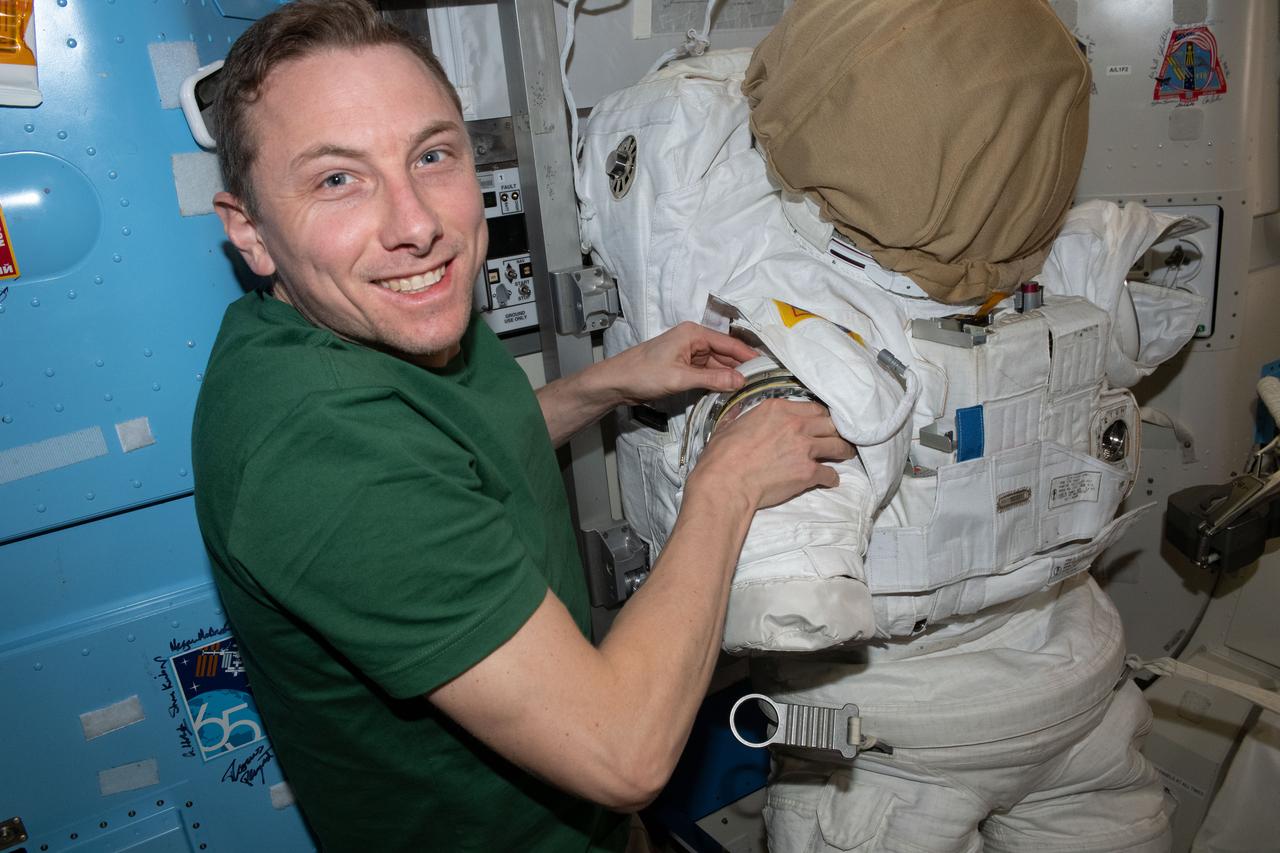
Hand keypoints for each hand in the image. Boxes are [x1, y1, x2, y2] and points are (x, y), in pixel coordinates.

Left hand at [605, 322, 757, 404]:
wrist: (616, 382)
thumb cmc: (643, 373)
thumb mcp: (681, 378)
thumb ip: (712, 379)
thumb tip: (741, 381)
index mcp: (693, 333)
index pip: (730, 343)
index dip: (749, 356)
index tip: (768, 367)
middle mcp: (693, 340)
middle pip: (725, 353)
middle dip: (742, 367)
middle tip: (763, 382)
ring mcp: (688, 354)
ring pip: (717, 365)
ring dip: (729, 376)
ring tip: (750, 388)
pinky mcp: (683, 367)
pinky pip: (706, 372)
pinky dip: (716, 381)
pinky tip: (728, 390)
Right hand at [688, 399, 855, 510]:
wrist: (725, 483)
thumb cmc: (721, 457)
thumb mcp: (727, 426)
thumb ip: (740, 417)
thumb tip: (737, 414)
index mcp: (776, 409)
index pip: (812, 408)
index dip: (820, 417)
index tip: (822, 424)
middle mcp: (795, 424)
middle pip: (830, 424)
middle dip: (836, 431)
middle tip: (839, 438)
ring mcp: (804, 448)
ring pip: (838, 445)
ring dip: (844, 450)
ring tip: (846, 454)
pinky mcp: (808, 472)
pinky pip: (830, 473)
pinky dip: (831, 478)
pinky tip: (831, 480)